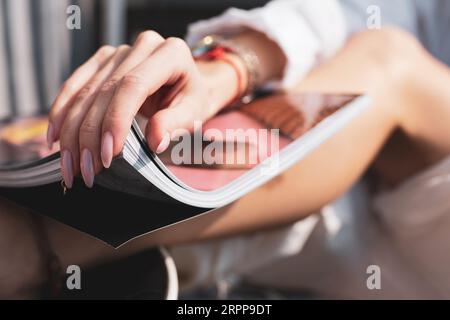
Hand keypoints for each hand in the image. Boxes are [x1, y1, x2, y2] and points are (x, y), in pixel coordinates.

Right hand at [47, 31, 243, 187]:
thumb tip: (154, 141)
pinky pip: (75, 86)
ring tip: (70, 165)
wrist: (185, 85)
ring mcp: (118, 52)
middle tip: (85, 171)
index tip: (108, 155)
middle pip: (104, 90)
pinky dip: (62, 114)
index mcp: (169, 53)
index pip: (133, 85)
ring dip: (72, 132)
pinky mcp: (102, 61)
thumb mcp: (194, 113)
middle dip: (90, 135)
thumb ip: (176, 124)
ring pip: (85, 92)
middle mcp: (141, 46)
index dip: (116, 120)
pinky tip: (56, 139)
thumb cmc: (191, 100)